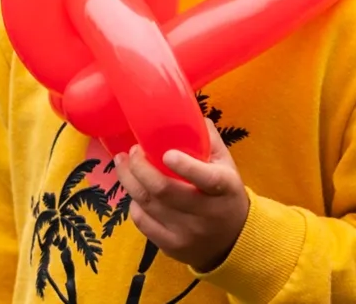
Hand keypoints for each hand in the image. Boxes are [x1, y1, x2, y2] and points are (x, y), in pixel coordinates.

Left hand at [114, 119, 249, 272]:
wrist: (233, 241)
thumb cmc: (224, 193)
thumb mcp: (226, 165)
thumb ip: (208, 139)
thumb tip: (184, 109)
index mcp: (224, 189)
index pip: (207, 178)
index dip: (186, 166)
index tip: (166, 153)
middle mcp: (207, 213)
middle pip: (163, 190)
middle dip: (140, 167)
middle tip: (132, 152)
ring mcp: (189, 233)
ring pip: (148, 204)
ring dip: (129, 180)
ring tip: (122, 162)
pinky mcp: (173, 247)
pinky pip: (143, 222)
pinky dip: (134, 203)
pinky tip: (134, 190)